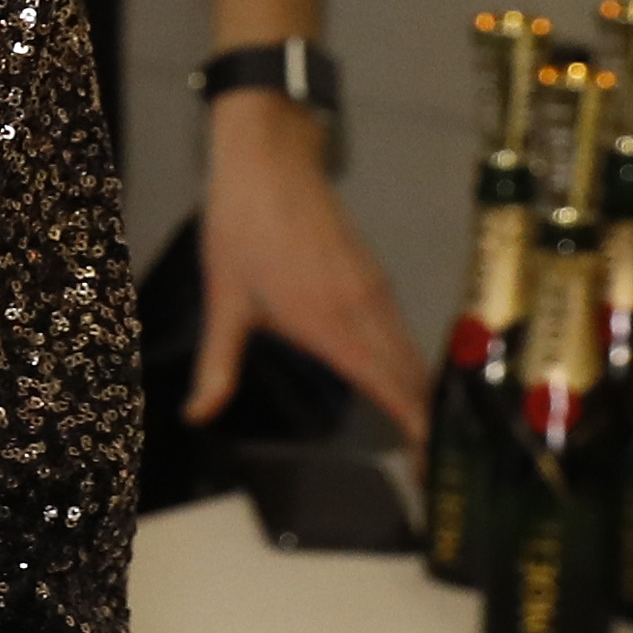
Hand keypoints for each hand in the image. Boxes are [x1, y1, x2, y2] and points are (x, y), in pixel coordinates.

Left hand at [195, 93, 426, 442]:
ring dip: (420, 394)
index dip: (418, 433)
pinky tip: (401, 380)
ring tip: (425, 439)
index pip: (392, 390)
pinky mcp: (372, 273)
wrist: (269, 159)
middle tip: (435, 473)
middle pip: (412, 379)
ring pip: (411, 353)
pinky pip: (401, 329)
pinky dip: (409, 362)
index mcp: (333, 326)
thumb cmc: (241, 229)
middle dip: (428, 426)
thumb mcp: (224, 302)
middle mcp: (365, 311)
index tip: (433, 471)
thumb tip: (196, 415)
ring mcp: (374, 289)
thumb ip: (218, 366)